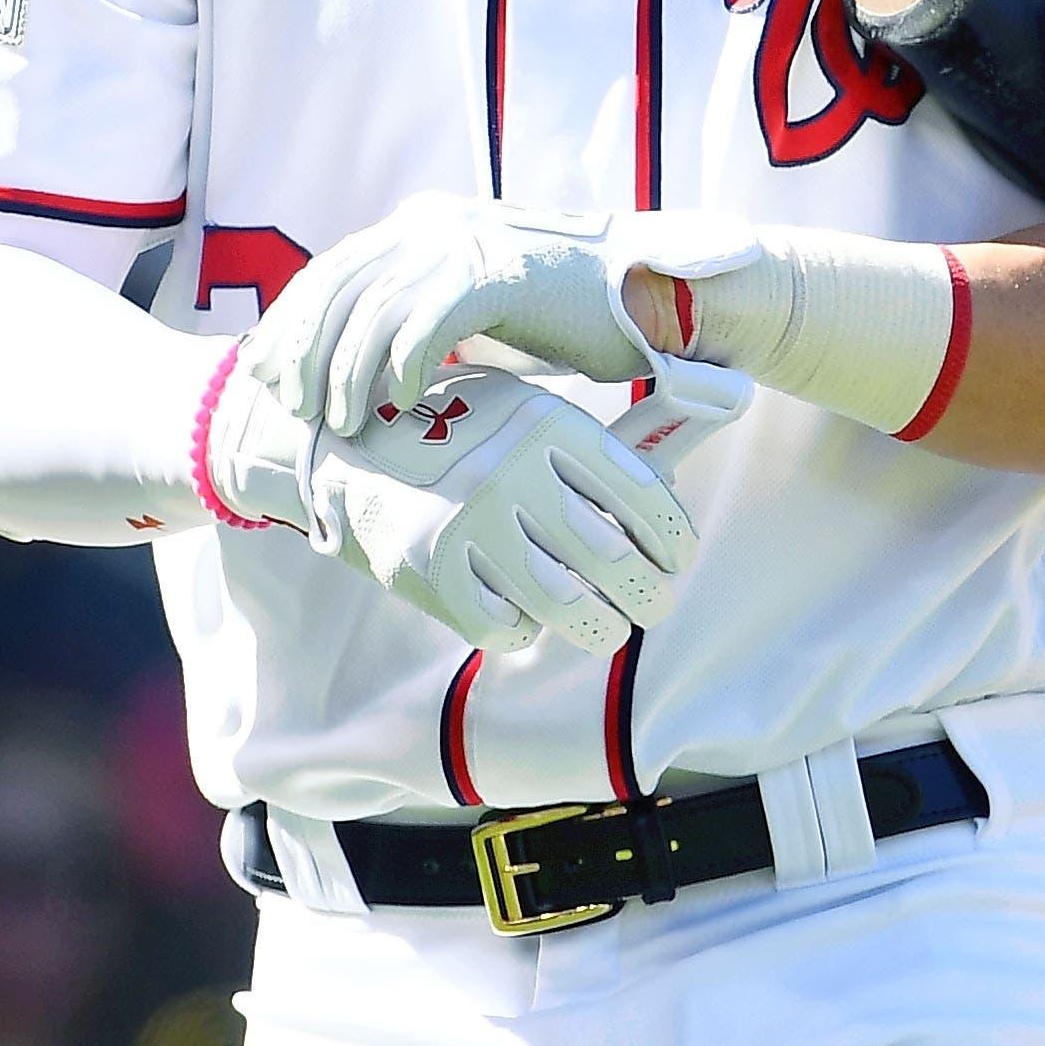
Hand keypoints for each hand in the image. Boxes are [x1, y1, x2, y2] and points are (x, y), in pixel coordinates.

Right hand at [204, 357, 698, 653]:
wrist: (350, 444)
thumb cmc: (465, 431)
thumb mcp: (532, 414)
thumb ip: (603, 446)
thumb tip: (694, 458)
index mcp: (548, 425)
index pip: (640, 496)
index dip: (672, 540)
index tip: (677, 560)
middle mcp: (511, 471)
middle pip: (610, 559)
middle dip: (646, 595)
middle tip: (653, 606)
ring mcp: (468, 523)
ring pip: (565, 605)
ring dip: (600, 628)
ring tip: (610, 629)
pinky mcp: (431, 570)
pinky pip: (503, 627)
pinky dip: (527, 631)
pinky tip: (533, 621)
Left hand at [242, 194, 762, 436]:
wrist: (653, 292)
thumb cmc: (564, 312)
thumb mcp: (474, 303)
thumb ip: (419, 312)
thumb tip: (355, 362)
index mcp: (422, 222)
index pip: (331, 270)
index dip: (289, 324)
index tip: (267, 376)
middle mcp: (434, 222)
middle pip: (337, 288)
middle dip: (305, 355)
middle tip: (296, 411)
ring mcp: (467, 242)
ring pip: (373, 311)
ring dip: (348, 373)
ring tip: (345, 422)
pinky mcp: (498, 272)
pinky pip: (425, 325)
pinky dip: (403, 368)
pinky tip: (401, 401)